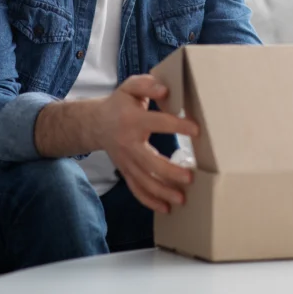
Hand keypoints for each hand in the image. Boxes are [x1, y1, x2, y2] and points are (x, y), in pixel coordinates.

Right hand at [95, 75, 198, 213]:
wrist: (95, 123)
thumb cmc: (120, 103)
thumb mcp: (130, 87)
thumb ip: (147, 85)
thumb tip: (165, 90)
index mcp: (132, 120)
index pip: (158, 123)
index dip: (177, 126)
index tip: (197, 130)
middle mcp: (129, 143)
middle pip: (149, 162)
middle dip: (169, 171)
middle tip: (189, 177)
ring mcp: (126, 161)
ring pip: (144, 181)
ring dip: (162, 192)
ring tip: (181, 198)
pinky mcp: (126, 171)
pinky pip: (136, 189)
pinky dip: (150, 201)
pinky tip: (166, 208)